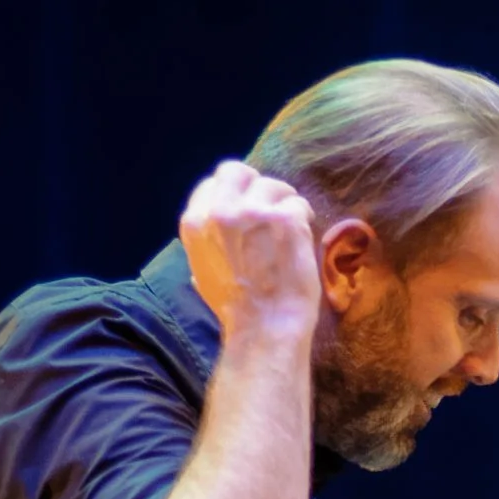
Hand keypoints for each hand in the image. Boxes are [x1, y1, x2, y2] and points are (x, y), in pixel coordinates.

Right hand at [178, 160, 320, 335]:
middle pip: (239, 171)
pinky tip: (302, 237)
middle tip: (271, 207)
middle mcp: (220, 211)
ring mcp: (254, 212)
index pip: (213, 183)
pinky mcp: (285, 218)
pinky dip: (303, 218)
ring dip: (284, 204)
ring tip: (289, 229)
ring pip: (274, 186)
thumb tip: (213, 228)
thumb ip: (207, 241)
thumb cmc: (236, 307)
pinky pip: (298, 204)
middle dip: (257, 186)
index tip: (248, 208)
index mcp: (195, 222)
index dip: (235, 194)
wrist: (264, 326)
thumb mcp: (202, 269)